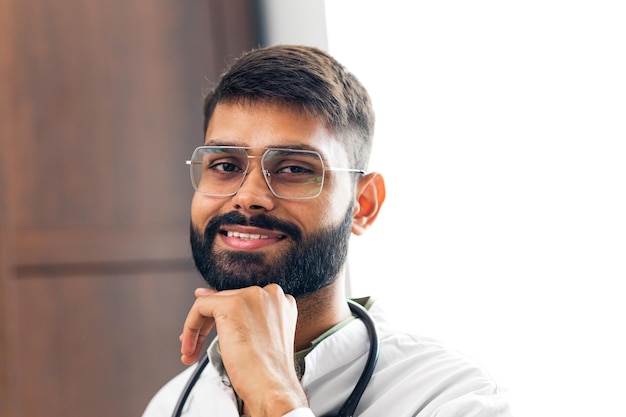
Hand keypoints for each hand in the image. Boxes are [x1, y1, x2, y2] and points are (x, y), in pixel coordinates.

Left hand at [180, 284, 308, 416]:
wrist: (271, 387)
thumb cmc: (268, 372)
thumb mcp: (260, 338)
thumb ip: (246, 319)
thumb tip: (217, 304)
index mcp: (281, 302)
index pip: (245, 300)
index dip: (225, 316)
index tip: (211, 326)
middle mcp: (269, 294)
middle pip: (229, 300)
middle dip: (209, 324)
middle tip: (197, 345)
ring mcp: (251, 297)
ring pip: (213, 303)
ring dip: (198, 329)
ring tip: (192, 350)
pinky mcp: (232, 304)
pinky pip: (201, 307)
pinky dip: (190, 327)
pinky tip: (190, 347)